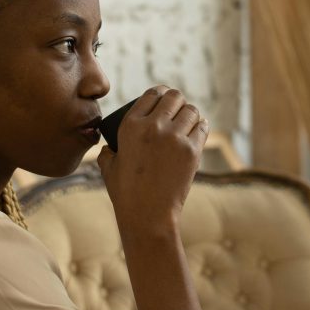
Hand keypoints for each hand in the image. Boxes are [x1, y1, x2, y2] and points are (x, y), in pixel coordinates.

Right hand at [96, 86, 208, 237]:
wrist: (148, 215)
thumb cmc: (126, 193)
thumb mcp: (108, 168)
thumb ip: (107, 152)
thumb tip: (107, 147)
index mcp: (130, 125)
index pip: (151, 94)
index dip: (160, 94)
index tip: (164, 100)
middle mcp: (153, 126)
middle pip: (174, 96)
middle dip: (177, 101)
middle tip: (178, 110)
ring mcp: (174, 137)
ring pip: (191, 110)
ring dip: (190, 114)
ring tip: (188, 122)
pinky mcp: (192, 150)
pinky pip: (202, 127)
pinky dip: (200, 127)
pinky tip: (197, 131)